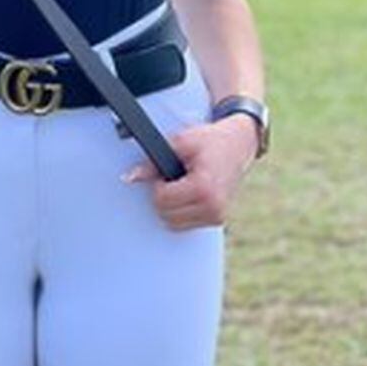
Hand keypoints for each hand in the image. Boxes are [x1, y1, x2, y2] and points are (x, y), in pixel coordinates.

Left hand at [120, 115, 256, 231]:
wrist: (237, 145)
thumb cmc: (208, 141)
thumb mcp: (180, 142)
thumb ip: (152, 161)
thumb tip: (129, 177)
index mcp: (203, 189)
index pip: (162, 200)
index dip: (158, 183)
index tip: (166, 170)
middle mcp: (213, 208)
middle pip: (165, 216)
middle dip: (163, 195)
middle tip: (173, 176)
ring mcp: (217, 217)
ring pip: (173, 224)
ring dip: (171, 205)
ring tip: (182, 183)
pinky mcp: (218, 220)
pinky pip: (186, 224)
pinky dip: (182, 210)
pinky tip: (189, 192)